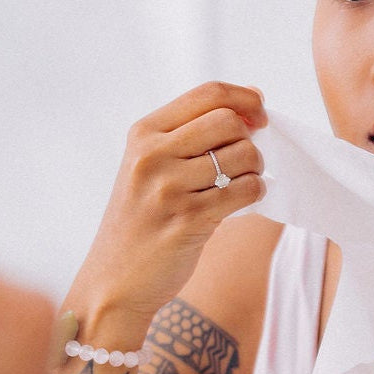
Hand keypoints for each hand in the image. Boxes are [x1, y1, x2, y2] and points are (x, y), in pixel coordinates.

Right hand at [69, 83, 266, 325]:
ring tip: (242, 182)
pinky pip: (245, 190)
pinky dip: (255, 193)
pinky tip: (242, 200)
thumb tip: (255, 95)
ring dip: (255, 169)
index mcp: (143, 133)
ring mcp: (168, 188)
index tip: (259, 117)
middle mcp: (151, 155)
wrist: (115, 280)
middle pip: (228, 121)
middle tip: (247, 160)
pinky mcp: (188, 220)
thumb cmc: (143, 219)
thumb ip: (196, 130)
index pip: (208, 94)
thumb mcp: (153, 165)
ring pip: (242, 155)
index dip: (245, 99)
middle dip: (251, 138)